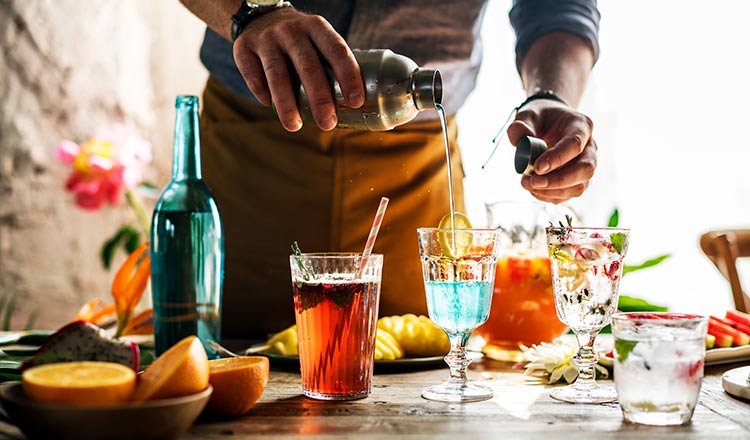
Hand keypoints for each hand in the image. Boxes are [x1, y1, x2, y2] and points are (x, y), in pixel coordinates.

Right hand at [232, 8, 364, 131]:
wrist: (259, 17)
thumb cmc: (299, 40)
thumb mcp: (317, 39)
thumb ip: (331, 63)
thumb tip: (353, 106)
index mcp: (316, 27)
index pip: (337, 50)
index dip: (348, 76)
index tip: (356, 102)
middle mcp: (291, 30)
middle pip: (308, 66)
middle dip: (319, 98)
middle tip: (327, 124)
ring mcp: (266, 38)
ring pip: (277, 74)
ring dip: (287, 104)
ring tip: (294, 126)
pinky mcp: (243, 48)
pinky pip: (253, 75)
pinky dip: (262, 93)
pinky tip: (269, 105)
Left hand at [507, 99, 596, 202]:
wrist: (548, 124)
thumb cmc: (540, 118)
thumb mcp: (528, 113)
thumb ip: (521, 124)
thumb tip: (518, 141)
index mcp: (581, 125)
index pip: (575, 144)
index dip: (558, 158)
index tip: (537, 167)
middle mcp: (590, 147)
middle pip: (585, 169)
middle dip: (558, 180)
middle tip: (533, 181)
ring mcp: (586, 165)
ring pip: (579, 186)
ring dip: (552, 191)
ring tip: (527, 183)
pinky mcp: (578, 180)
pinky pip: (568, 195)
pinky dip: (549, 196)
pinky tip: (533, 189)